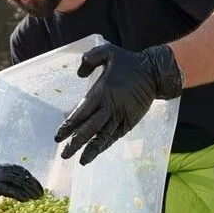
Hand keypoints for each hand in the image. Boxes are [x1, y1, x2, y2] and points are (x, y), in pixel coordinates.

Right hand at [0, 163, 42, 212]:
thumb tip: (2, 190)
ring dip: (29, 189)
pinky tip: (26, 200)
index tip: (34, 184)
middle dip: (32, 182)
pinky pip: (9, 189)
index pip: (14, 168)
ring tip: (37, 197)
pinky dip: (20, 194)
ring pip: (17, 181)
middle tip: (41, 192)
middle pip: (19, 173)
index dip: (27, 176)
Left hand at [55, 43, 183, 164]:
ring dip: (90, 149)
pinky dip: (105, 145)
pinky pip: (115, 136)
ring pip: (103, 136)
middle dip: (75, 142)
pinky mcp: (130, 122)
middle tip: (63, 154)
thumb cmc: (129, 62)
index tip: (58, 136)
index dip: (68, 126)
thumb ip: (90, 59)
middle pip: (89, 129)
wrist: (156, 72)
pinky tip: (96, 152)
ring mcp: (120, 116)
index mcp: (101, 92)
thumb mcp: (108, 52)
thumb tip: (79, 74)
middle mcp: (109, 107)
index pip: (80, 113)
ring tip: (80, 160)